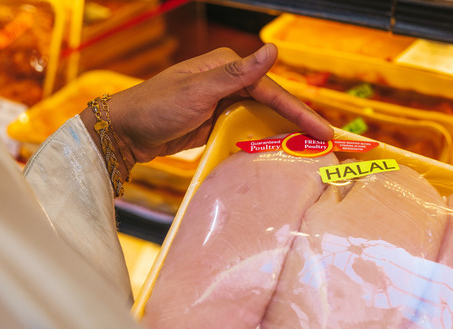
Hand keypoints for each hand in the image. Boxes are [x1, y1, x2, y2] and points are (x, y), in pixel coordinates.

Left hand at [79, 43, 332, 178]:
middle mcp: (229, 82)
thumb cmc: (156, 107)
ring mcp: (224, 103)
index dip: (301, 113)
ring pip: (264, 118)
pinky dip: (265, 141)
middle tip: (328, 144)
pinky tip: (280, 154)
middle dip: (300, 123)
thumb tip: (272, 49)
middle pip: (274, 104)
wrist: (125, 132)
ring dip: (286, 133)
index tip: (324, 132)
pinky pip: (249, 131)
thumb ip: (238, 74)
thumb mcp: (199, 91)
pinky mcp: (218, 123)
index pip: (273, 90)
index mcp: (228, 67)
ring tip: (312, 152)